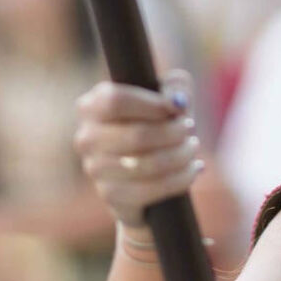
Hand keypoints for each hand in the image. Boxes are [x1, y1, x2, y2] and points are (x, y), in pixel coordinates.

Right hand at [74, 70, 202, 230]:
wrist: (148, 167)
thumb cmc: (157, 120)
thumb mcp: (168, 95)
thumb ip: (175, 86)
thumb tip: (177, 102)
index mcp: (92, 105)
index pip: (115, 101)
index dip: (152, 105)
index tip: (177, 108)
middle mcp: (87, 137)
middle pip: (136, 136)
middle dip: (173, 132)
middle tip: (190, 128)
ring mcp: (95, 169)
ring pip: (145, 165)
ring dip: (180, 155)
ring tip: (193, 147)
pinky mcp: (110, 194)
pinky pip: (150, 190)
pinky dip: (181, 178)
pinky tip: (194, 168)